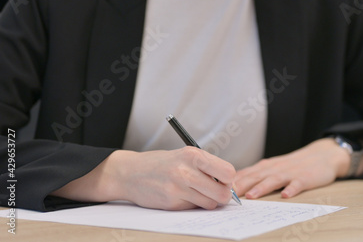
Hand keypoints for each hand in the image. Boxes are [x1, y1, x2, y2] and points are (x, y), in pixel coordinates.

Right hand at [51, 147, 235, 210]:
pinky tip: (181, 196)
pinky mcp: (171, 203)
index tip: (225, 181)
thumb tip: (231, 184)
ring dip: (207, 201)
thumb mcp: (185, 156)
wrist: (130, 172)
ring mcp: (178, 189)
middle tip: (215, 191)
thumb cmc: (163, 163)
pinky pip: (194, 208)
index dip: (229, 180)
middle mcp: (186, 171)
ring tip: (195, 191)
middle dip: (223, 195)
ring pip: (210, 204)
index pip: (228, 172)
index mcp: (193, 155)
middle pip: (222, 193)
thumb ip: (208, 167)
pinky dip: (192, 205)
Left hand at [234, 138, 350, 198]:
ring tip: (251, 196)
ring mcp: (289, 173)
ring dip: (261, 188)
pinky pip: (297, 184)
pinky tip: (286, 195)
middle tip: (227, 195)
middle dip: (240, 186)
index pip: (244, 174)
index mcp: (265, 167)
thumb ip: (255, 176)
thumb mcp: (272, 168)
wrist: (321, 155)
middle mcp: (274, 168)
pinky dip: (291, 189)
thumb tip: (232, 185)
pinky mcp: (304, 178)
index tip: (217, 189)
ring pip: (273, 180)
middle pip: (255, 177)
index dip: (230, 182)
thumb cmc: (293, 165)